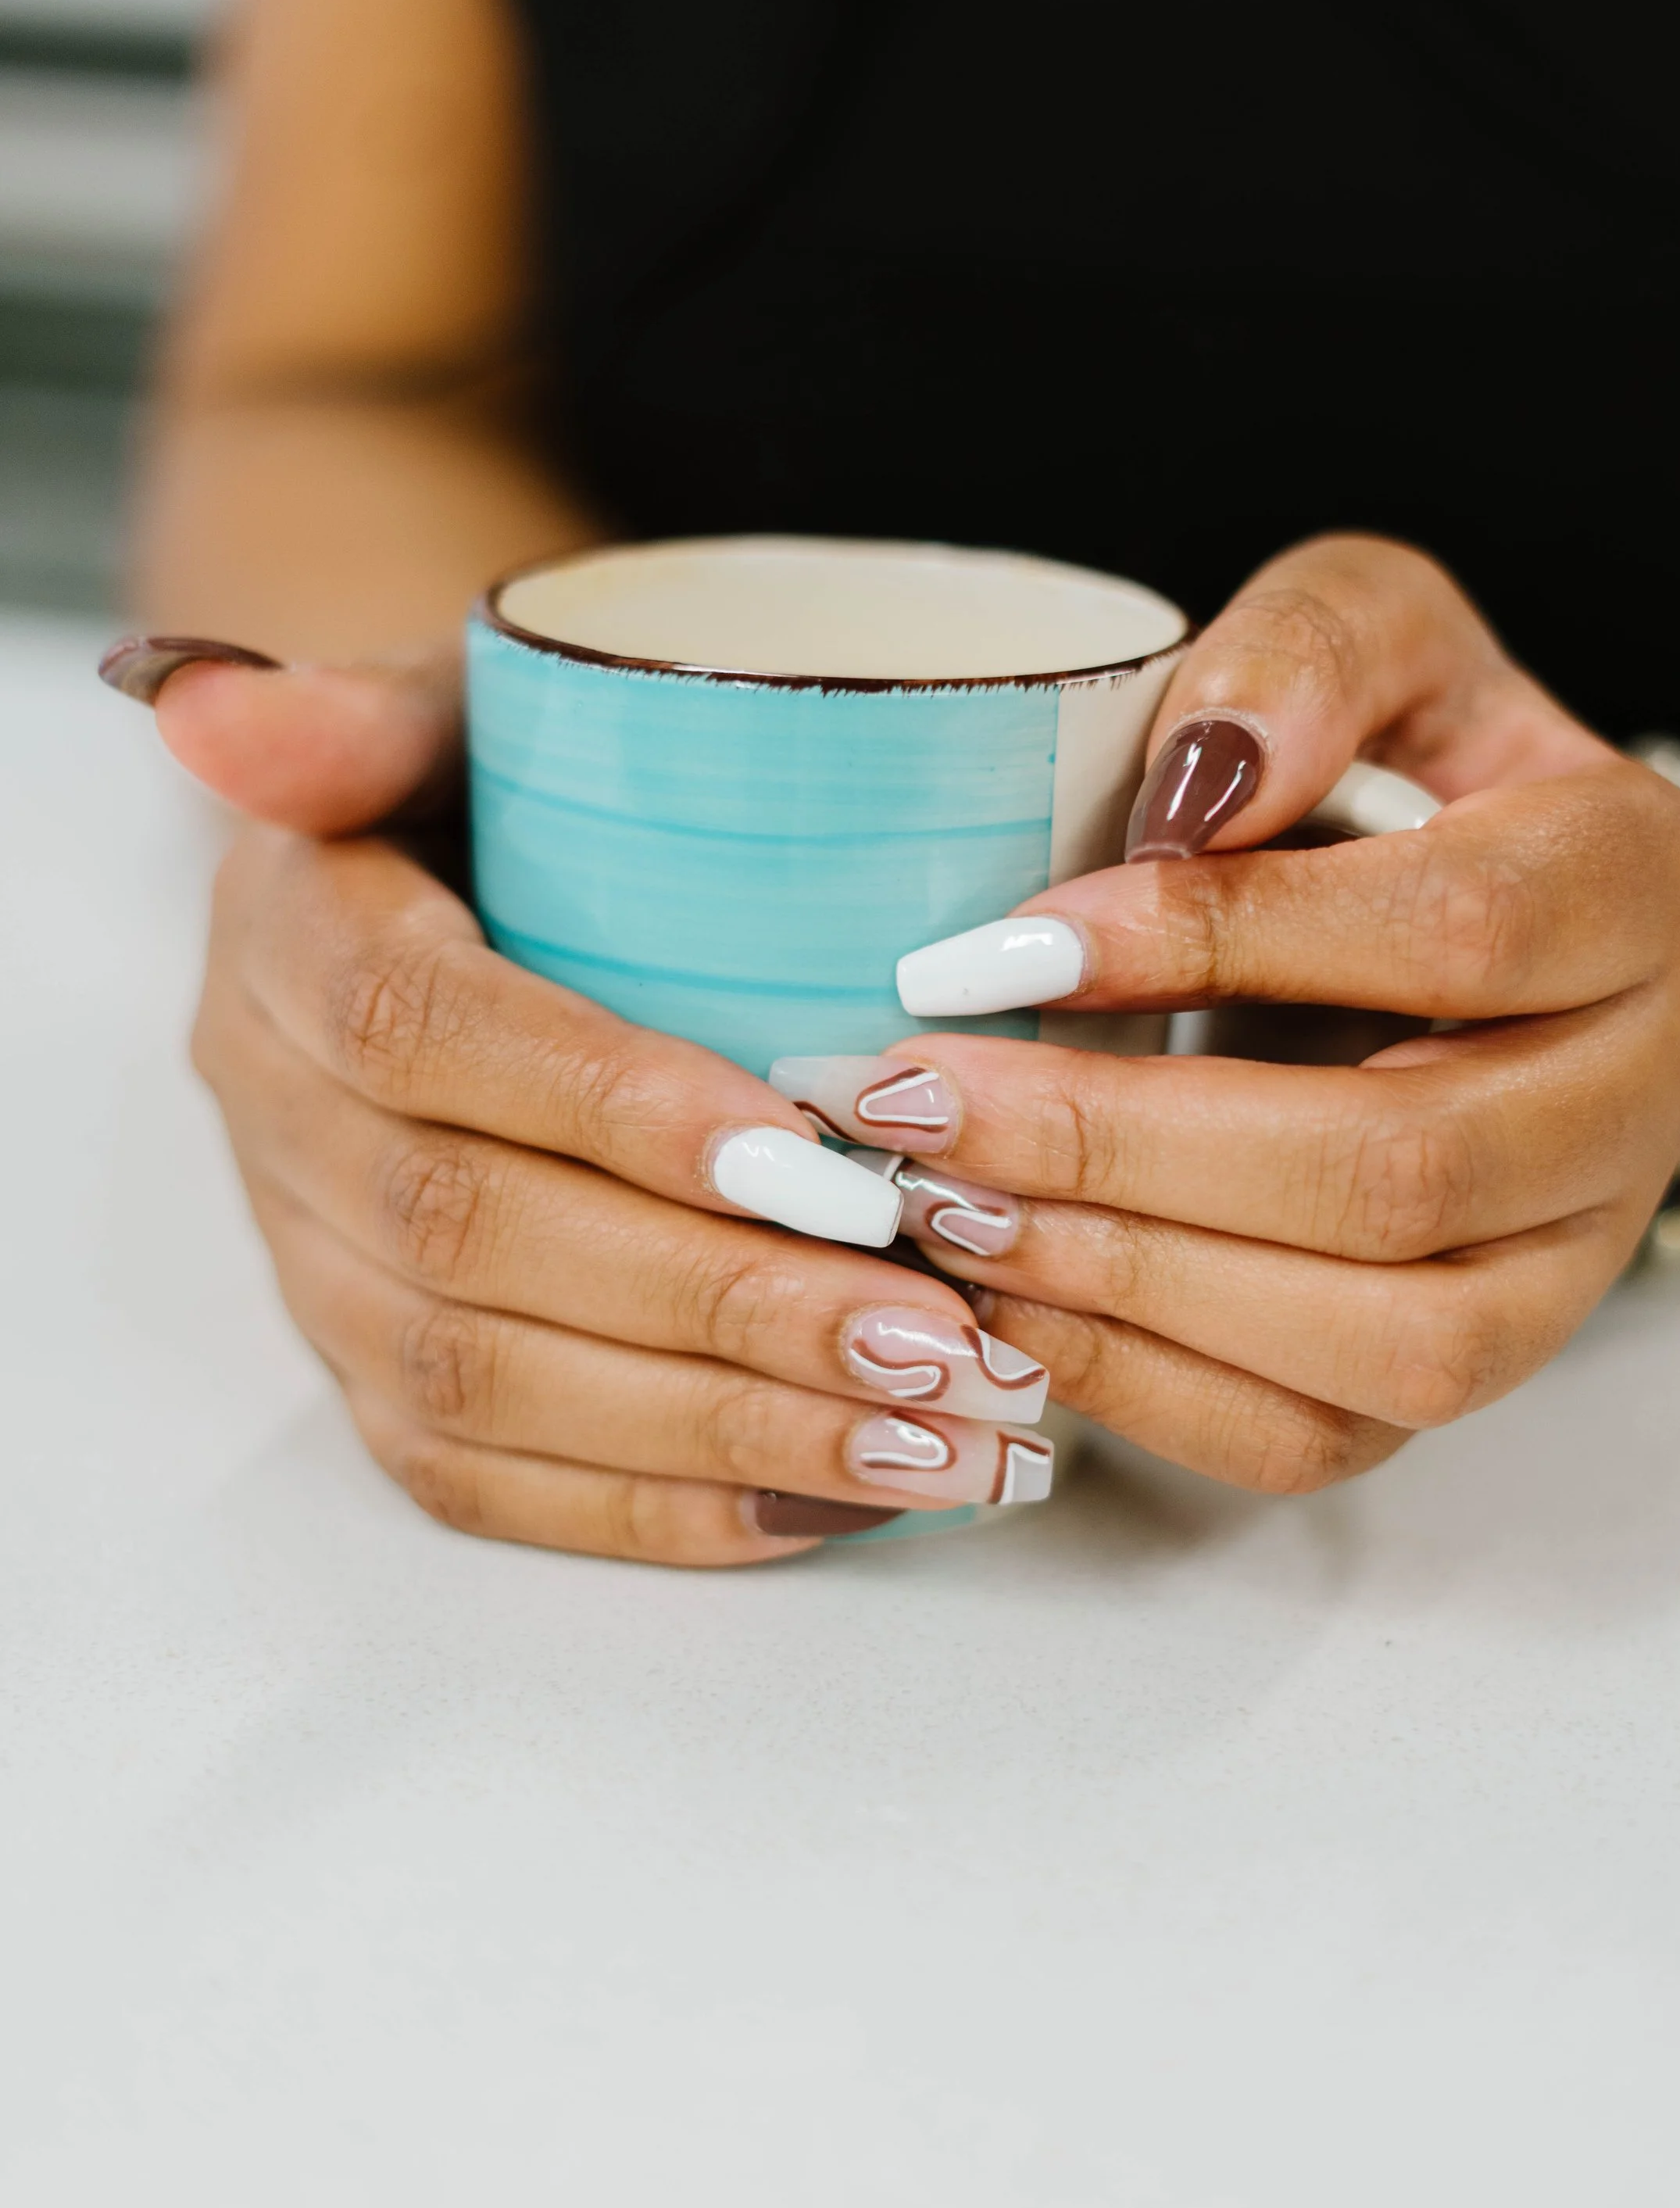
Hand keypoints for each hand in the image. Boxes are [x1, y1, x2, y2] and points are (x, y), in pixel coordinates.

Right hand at [102, 637, 1054, 1561]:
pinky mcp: (368, 1374)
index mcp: (287, 939)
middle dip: (714, 1300)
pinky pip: (487, 1477)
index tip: (811, 1155)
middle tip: (932, 1329)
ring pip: (484, 1381)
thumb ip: (361, 704)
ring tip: (932, 1429)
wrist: (433, 886)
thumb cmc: (496, 789)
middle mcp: (277, 1120)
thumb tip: (220, 706)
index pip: (422, 1031)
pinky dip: (664, 1506)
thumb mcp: (450, 701)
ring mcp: (314, 1267)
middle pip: (469, 1235)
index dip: (606, 1104)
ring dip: (720, 1422)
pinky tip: (836, 1494)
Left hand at [770, 535, 1679, 1494]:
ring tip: (942, 1211)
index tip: (994, 944)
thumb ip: (1307, 657)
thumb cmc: (1402, 766)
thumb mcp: (1380, 635)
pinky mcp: (1481, 1368)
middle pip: (1408, 1171)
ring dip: (1136, 1288)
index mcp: (1651, 886)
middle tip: (920, 1104)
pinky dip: (1147, 1389)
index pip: (1452, 934)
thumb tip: (1193, 789)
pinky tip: (1004, 1302)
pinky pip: (1327, 1440)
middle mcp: (1653, 1093)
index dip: (1214, 945)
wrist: (1480, 925)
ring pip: (1393, 1345)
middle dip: (1129, 1150)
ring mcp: (1581, 1260)